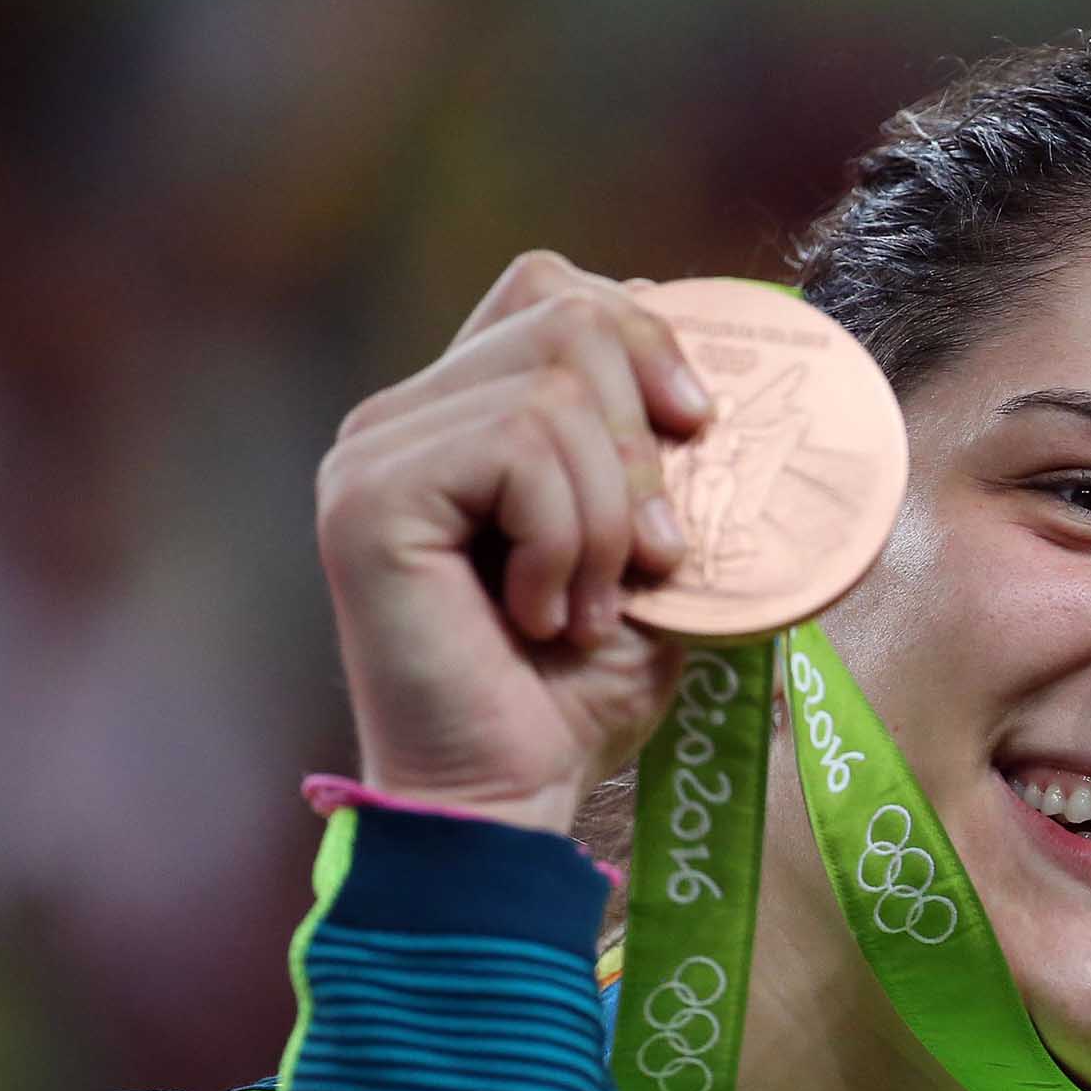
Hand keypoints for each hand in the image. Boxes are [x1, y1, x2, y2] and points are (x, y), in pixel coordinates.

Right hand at [315, 250, 713, 836]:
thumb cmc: (576, 695)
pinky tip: (544, 615)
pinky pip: (518, 449)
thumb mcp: (653, 555)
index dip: (642, 334)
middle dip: (643, 443)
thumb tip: (723, 385)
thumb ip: (667, 461)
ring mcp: (373, 452)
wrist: (510, 803)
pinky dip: (569, 539)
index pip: (551, 288)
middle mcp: (401, 418)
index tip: (697, 431)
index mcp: (459, 416)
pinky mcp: (367, 498)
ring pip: (553, 390)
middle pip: (566, 316)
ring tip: (591, 608)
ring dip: (611, 517)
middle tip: (651, 561)